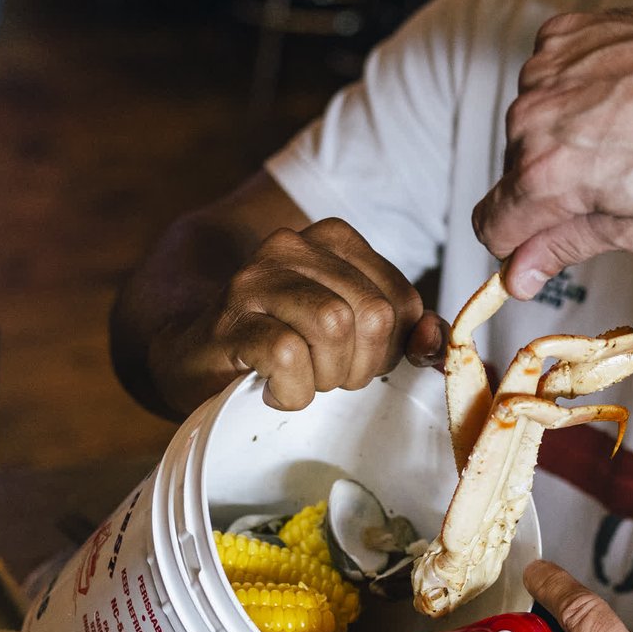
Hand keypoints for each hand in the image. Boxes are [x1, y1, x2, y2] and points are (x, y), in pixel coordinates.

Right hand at [163, 217, 445, 411]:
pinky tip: (275, 390)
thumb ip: (401, 331)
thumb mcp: (351, 332)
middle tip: (329, 376)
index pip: (402, 300)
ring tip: (304, 380)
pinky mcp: (228, 320)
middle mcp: (293, 246)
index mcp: (334, 240)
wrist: (197, 357)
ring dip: (327, 376)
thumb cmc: (284, 342)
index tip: (356, 359)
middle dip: (361, 366)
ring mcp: (255, 279)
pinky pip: (287, 357)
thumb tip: (434, 339)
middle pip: (372, 315)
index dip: (390, 347)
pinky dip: (292, 391)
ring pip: (333, 328)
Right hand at [472, 2, 632, 298]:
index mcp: (544, 176)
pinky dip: (573, 93)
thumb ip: (565, 248)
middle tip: (611, 181)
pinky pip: (546, 81)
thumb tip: (518, 276)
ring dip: (561, 138)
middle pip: (513, 177)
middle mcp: (529, 120)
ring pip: (528, 128)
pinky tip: (617, 95)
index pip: (490, 226)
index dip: (516, 245)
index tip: (543, 245)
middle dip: (550, 188)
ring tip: (622, 133)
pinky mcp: (559, 36)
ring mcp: (543, 70)